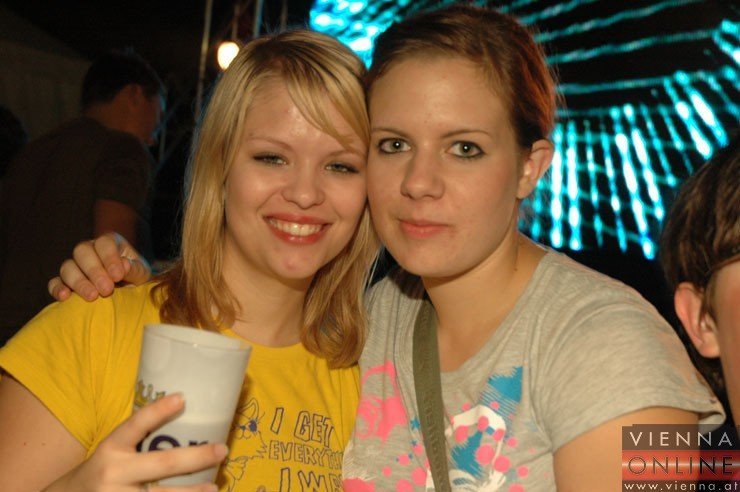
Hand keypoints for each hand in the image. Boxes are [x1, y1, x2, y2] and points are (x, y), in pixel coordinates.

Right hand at [44, 393, 225, 491]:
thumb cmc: (102, 472)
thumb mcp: (112, 452)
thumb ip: (138, 441)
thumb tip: (183, 415)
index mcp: (111, 449)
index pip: (134, 425)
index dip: (158, 411)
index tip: (183, 397)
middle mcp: (114, 474)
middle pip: (163, 464)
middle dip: (196, 457)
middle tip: (222, 450)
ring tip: (214, 487)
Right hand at [48, 233, 151, 301]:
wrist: (129, 292)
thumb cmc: (135, 278)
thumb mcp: (141, 273)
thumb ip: (134, 269)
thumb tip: (124, 266)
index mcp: (109, 242)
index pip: (104, 243)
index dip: (110, 258)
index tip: (118, 276)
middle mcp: (89, 250)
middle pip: (82, 252)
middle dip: (94, 271)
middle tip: (107, 289)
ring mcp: (75, 265)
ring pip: (68, 267)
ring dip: (79, 282)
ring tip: (92, 296)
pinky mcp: (65, 282)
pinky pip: (55, 282)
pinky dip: (57, 289)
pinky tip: (65, 297)